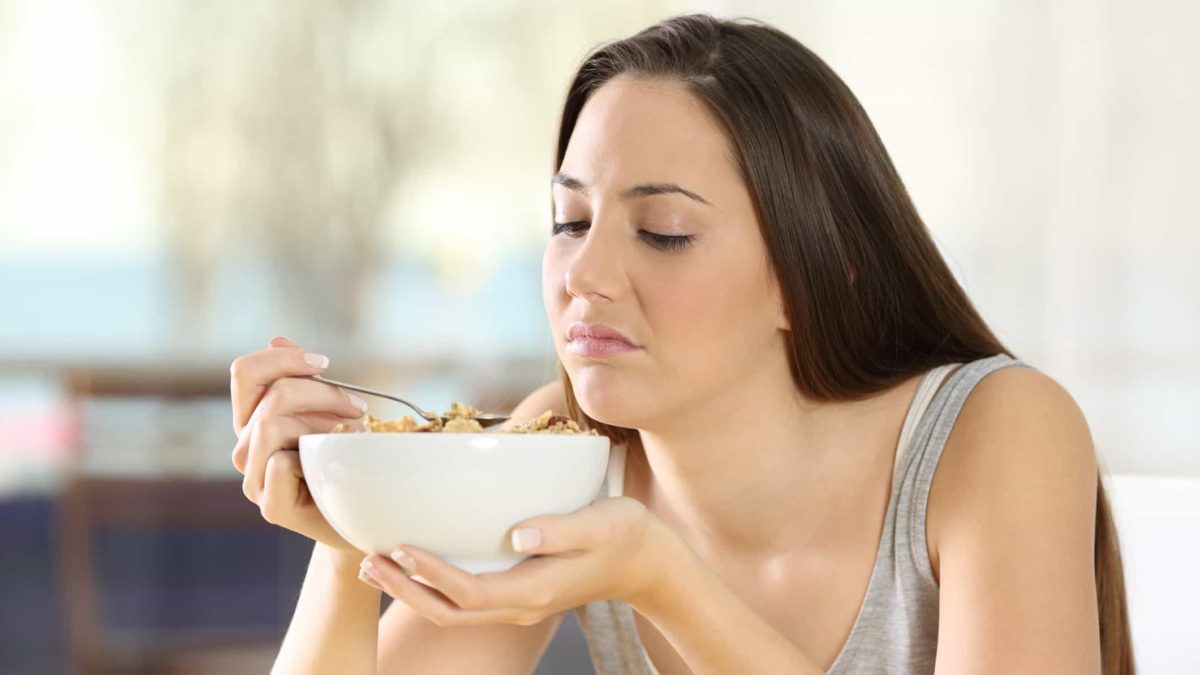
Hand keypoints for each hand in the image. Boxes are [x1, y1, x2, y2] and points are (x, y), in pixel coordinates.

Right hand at [229, 335, 368, 551]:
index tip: (325, 363)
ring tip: (354, 433)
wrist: (365, 515)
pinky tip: (338, 464)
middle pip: (269, 396)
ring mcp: (254, 480)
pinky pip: (279, 463)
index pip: (245, 372)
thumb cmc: (348, 459)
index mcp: (253, 420)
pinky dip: (312, 455)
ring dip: (322, 422)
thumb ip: (302, 377)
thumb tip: (277, 338)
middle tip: (360, 407)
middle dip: (320, 392)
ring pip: (271, 425)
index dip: (283, 359)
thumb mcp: (329, 410)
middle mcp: (245, 448)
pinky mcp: (271, 507)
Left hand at [357, 497, 682, 625]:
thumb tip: (518, 533)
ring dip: (410, 589)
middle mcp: (519, 603)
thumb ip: (560, 529)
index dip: (431, 573)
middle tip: (367, 560)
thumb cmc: (626, 536)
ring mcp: (516, 601)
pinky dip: (431, 583)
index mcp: (535, 591)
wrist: (648, 562)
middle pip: (449, 610)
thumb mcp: (601, 523)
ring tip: (373, 564)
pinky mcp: (515, 590)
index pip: (470, 593)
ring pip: (451, 609)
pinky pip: (464, 598)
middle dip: (404, 588)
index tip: (401, 547)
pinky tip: (412, 562)